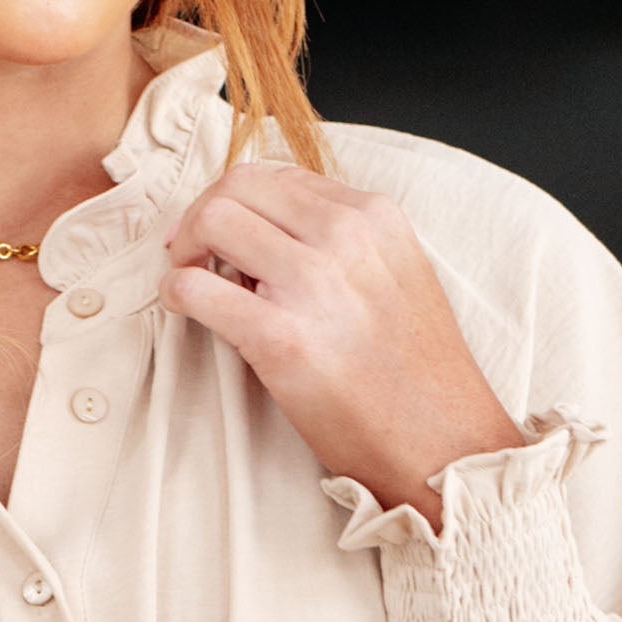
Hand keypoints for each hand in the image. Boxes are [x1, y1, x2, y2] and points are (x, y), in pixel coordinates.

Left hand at [162, 164, 521, 516]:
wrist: (445, 445)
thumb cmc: (420, 376)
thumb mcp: (400, 278)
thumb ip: (347, 245)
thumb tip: (273, 238)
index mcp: (375, 217)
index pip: (280, 176)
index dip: (240, 200)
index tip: (223, 232)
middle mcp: (345, 236)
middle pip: (238, 185)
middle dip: (202, 214)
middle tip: (190, 252)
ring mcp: (312, 285)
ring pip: (212, 221)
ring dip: (184, 248)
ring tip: (189, 281)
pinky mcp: (280, 339)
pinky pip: (196, 288)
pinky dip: (175, 292)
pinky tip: (183, 310)